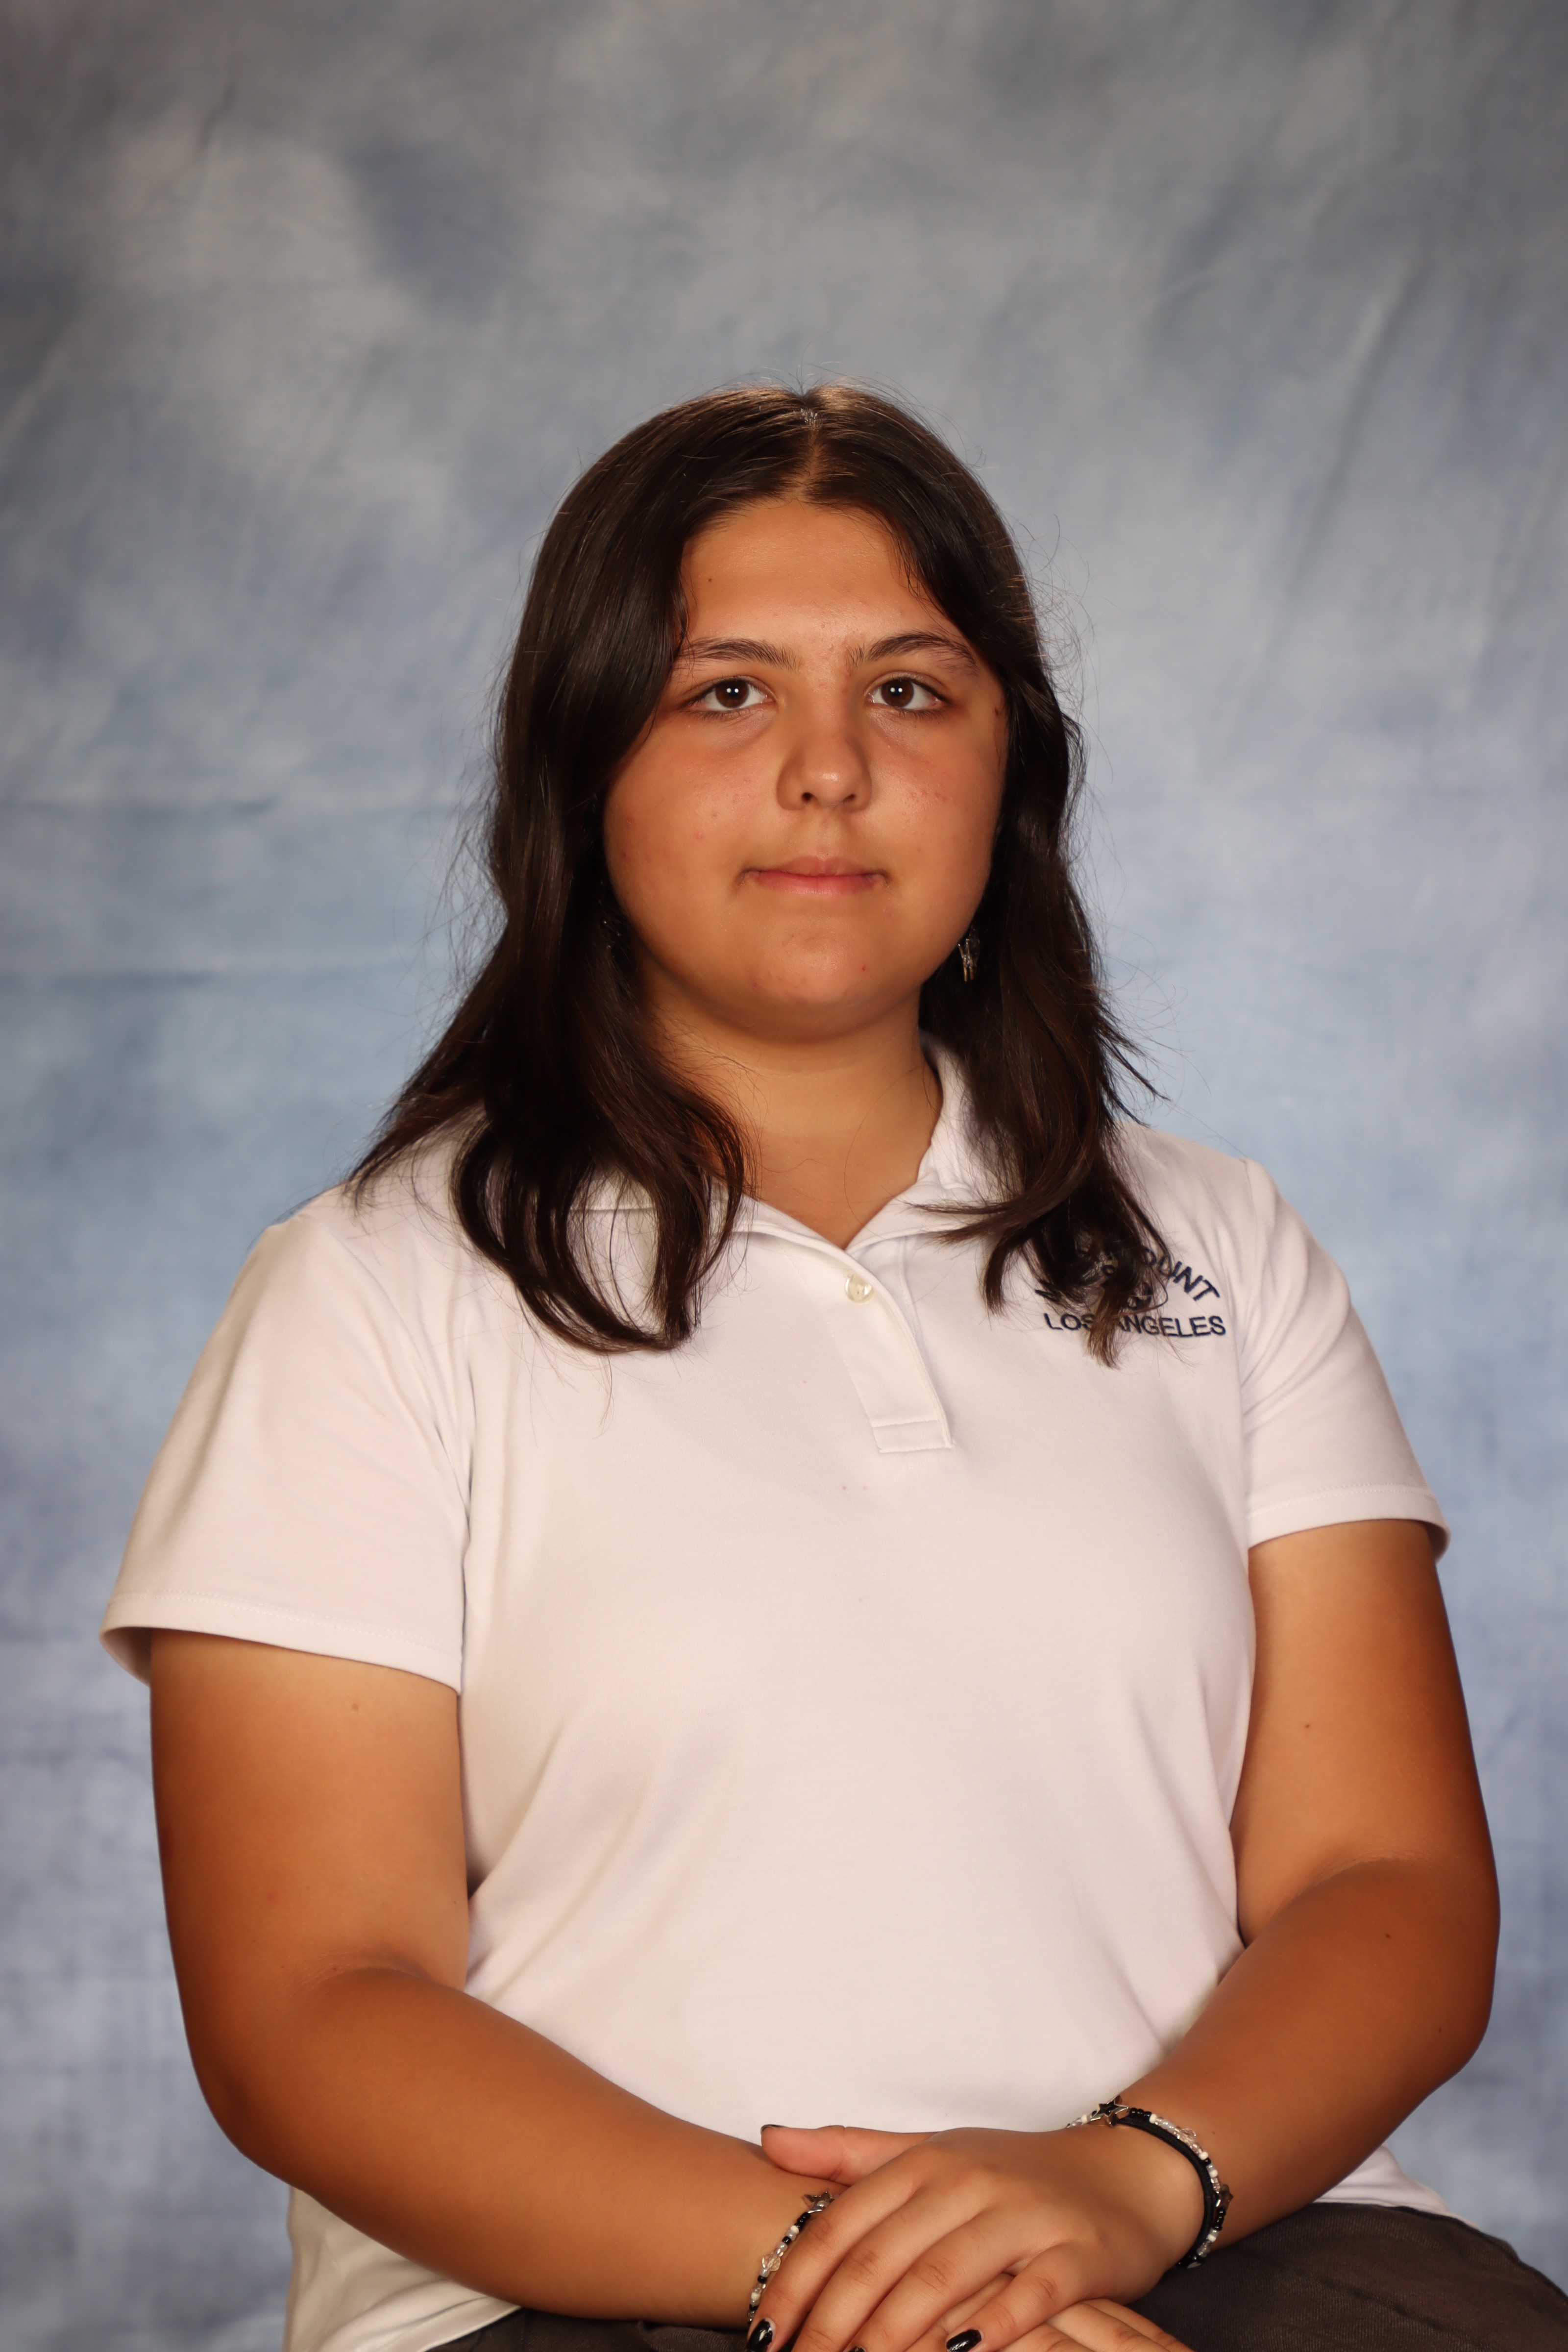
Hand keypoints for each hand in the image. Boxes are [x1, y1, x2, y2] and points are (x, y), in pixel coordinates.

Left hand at [750, 2124, 1201, 2351]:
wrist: (1127, 2170)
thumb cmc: (1014, 2171)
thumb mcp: (931, 2152)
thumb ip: (850, 2153)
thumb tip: (768, 2140)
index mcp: (925, 2161)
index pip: (842, 2225)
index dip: (795, 2282)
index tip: (761, 2337)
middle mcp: (969, 2181)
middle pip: (884, 2259)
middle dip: (833, 2325)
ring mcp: (1025, 2215)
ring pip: (946, 2276)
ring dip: (896, 2334)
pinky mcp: (1077, 2252)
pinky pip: (1031, 2295)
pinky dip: (995, 2327)